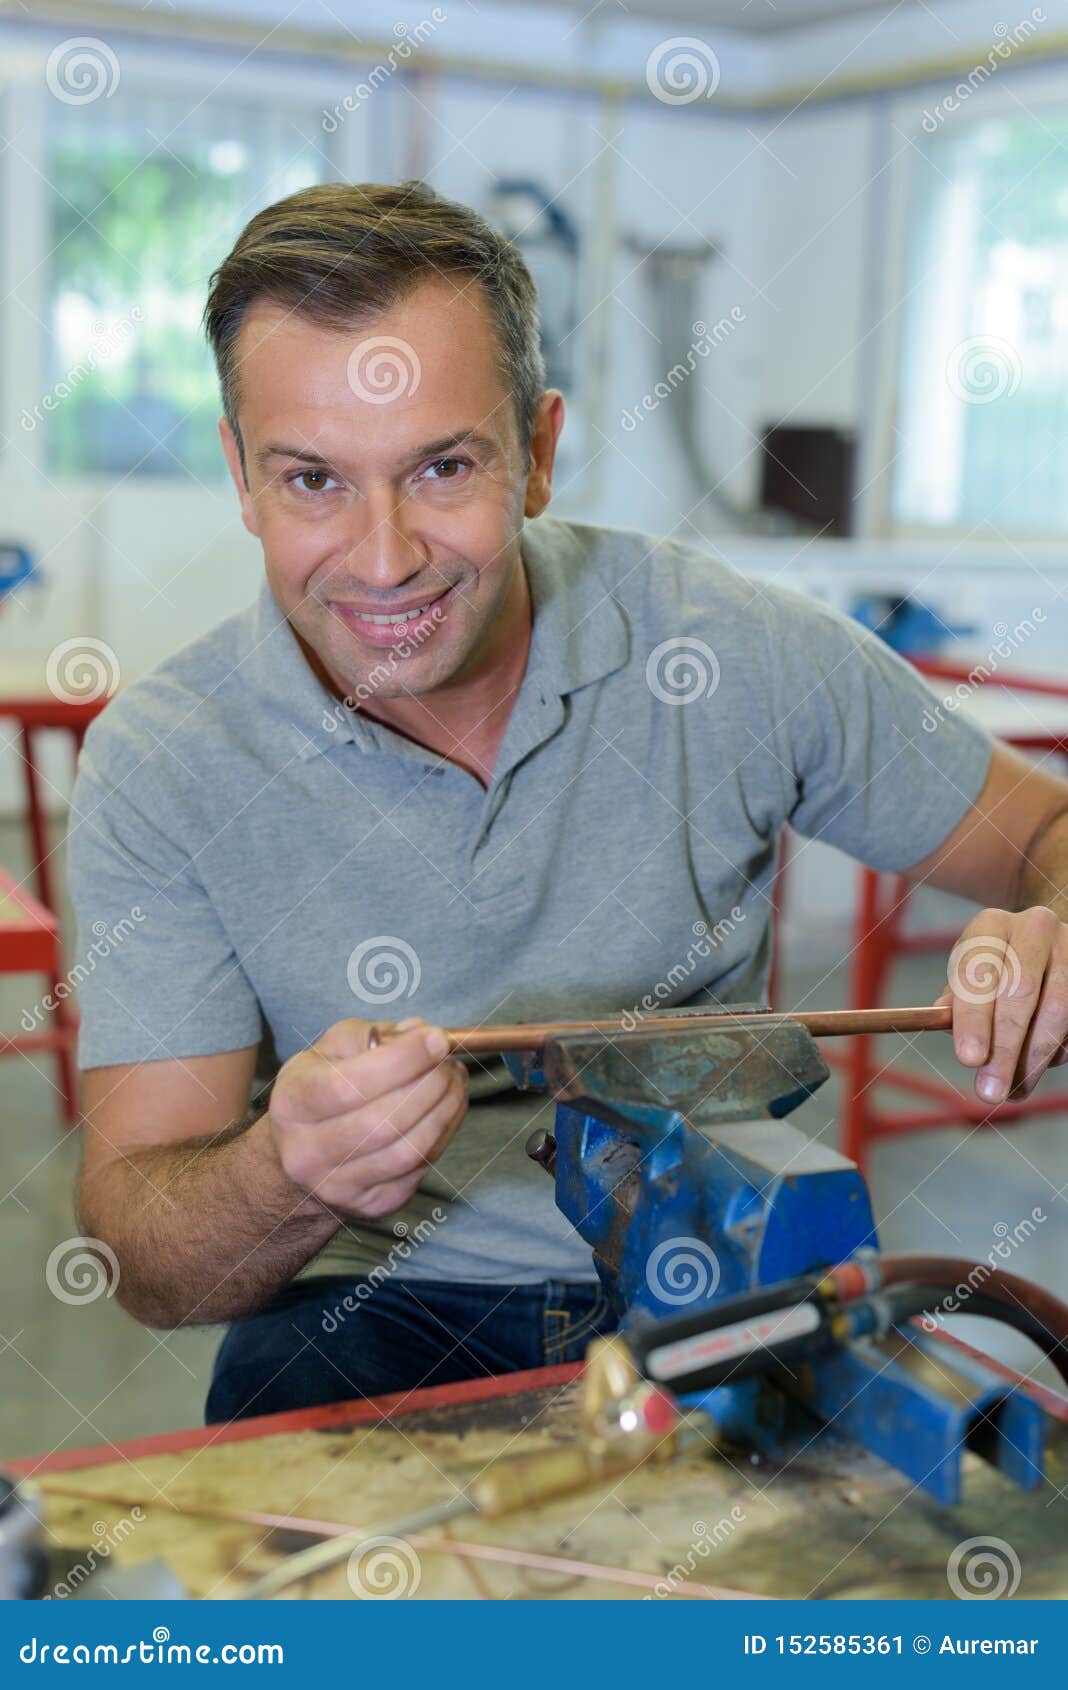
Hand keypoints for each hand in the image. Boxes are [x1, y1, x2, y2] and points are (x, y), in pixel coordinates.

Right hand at [267, 1015, 467, 1218]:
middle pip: (383, 1122)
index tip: (436, 1039)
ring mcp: (338, 1186)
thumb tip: (418, 1033)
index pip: (350, 1085)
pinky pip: (419, 1170)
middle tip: (450, 1062)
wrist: (303, 1157)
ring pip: (408, 1151)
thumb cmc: (322, 1091)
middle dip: (431, 1085)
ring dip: (445, 1111)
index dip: (402, 1060)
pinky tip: (447, 1109)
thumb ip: (370, 1035)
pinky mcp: (371, 1205)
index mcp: (293, 1105)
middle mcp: (307, 1152)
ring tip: (455, 1082)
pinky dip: (443, 1134)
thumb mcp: (328, 1051)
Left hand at [941, 906, 1067, 1102]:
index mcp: (990, 926)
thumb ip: (959, 1004)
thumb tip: (960, 1037)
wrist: (1037, 940)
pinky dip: (1056, 1051)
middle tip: (991, 1089)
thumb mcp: (968, 975)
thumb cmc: (994, 966)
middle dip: (1006, 1048)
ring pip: (1057, 1010)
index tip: (969, 1059)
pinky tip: (1036, 1068)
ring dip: (1034, 1059)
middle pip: (1022, 992)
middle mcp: (1034, 928)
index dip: (974, 1018)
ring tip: (1014, 1090)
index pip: (979, 972)